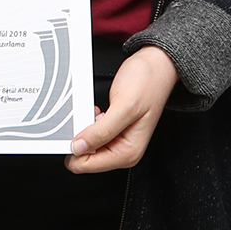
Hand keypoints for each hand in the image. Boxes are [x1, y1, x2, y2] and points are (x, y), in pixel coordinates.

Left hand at [65, 46, 178, 173]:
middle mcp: (123, 150)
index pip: (89, 165)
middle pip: (86, 156)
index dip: (75, 149)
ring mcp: (117, 140)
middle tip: (89, 117)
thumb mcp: (124, 107)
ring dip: (85, 127)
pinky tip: (97, 110)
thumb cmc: (147, 84)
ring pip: (87, 144)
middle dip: (81, 137)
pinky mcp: (112, 130)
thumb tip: (78, 148)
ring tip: (96, 111)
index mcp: (128, 152)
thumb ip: (101, 131)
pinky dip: (88, 121)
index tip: (74, 130)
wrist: (155, 66)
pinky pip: (91, 132)